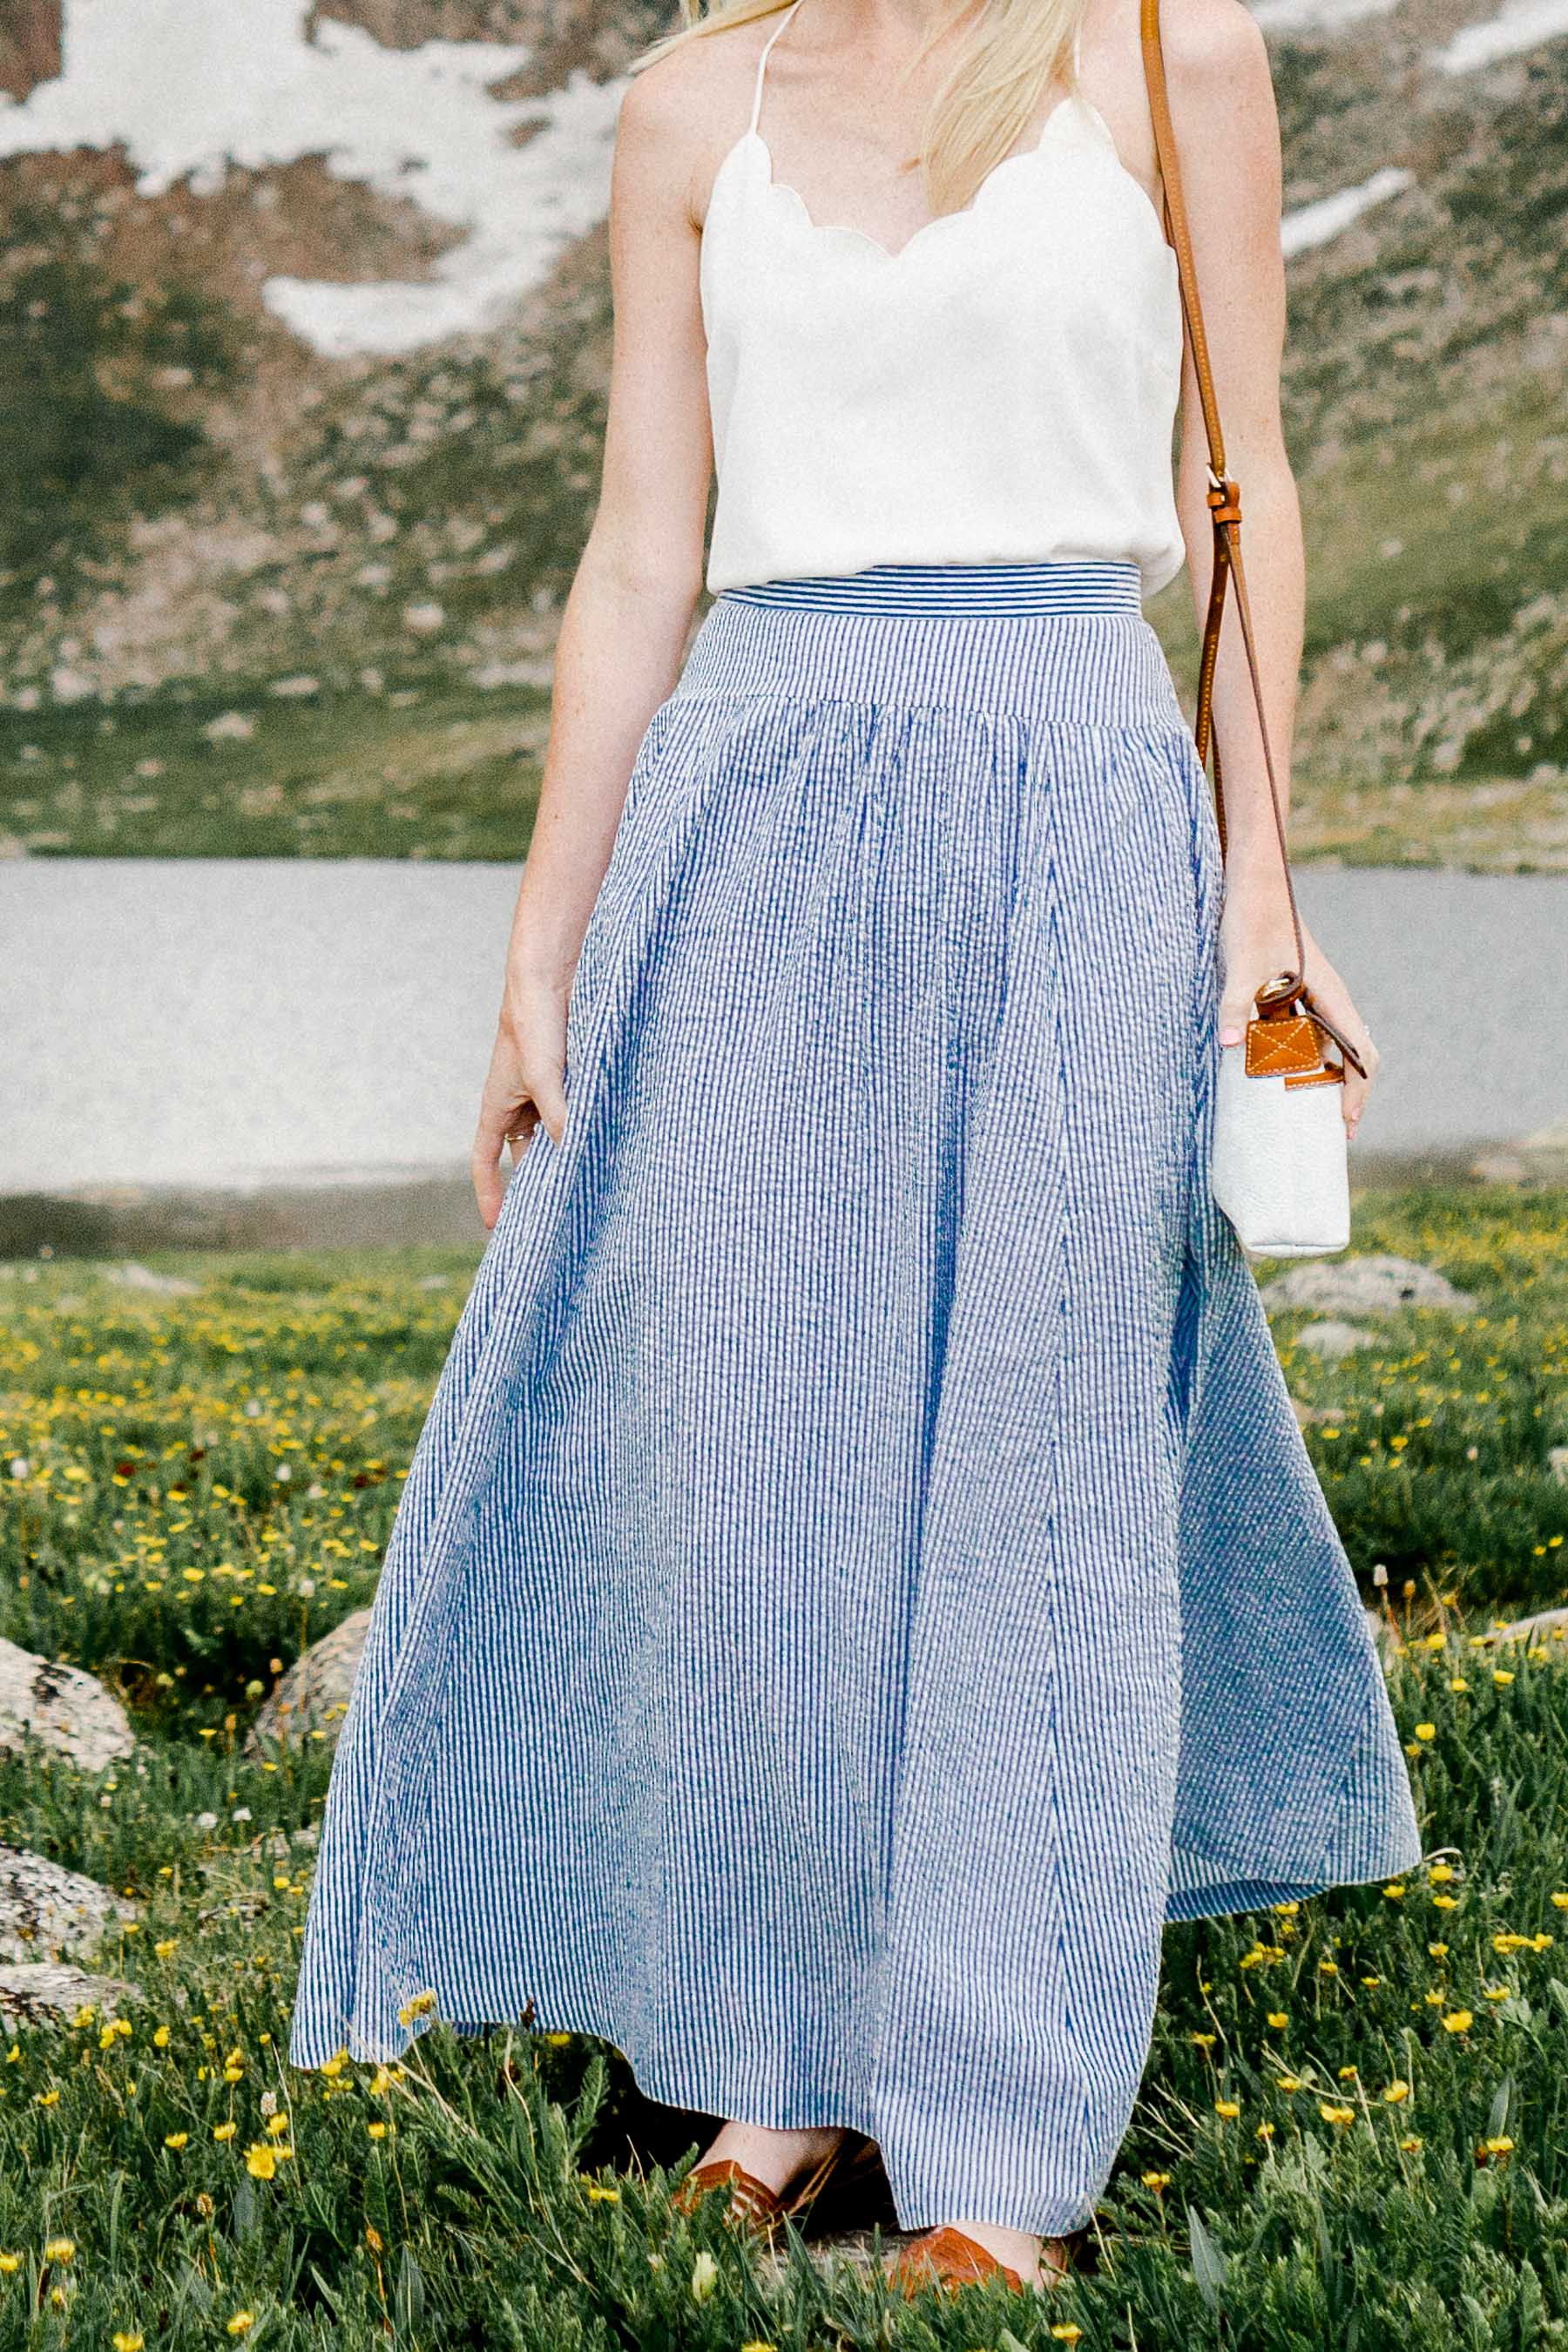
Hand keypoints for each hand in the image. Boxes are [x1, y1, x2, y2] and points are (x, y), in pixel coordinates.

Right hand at [470, 968, 569, 1229]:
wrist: (557, 976)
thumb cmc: (536, 1020)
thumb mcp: (543, 1072)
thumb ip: (557, 1112)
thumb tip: (573, 1150)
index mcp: (498, 1103)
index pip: (485, 1159)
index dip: (489, 1192)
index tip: (495, 1226)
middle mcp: (520, 1102)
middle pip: (525, 1155)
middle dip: (537, 1183)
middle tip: (557, 1218)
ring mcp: (547, 1092)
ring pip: (555, 1137)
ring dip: (569, 1157)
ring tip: (590, 1190)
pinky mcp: (572, 1080)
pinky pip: (576, 1116)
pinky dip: (588, 1132)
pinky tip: (610, 1148)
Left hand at [1218, 895, 1379, 1141]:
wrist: (1251, 884)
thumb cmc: (1252, 920)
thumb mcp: (1241, 965)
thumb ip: (1236, 1004)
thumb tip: (1231, 1045)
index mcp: (1331, 996)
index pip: (1361, 1053)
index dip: (1359, 1092)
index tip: (1345, 1124)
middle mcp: (1331, 999)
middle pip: (1353, 1056)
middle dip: (1346, 1094)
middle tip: (1331, 1133)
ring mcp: (1316, 995)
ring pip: (1331, 1046)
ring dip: (1325, 1080)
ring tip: (1306, 1115)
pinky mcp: (1296, 991)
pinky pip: (1310, 1034)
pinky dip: (1304, 1060)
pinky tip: (1279, 1076)